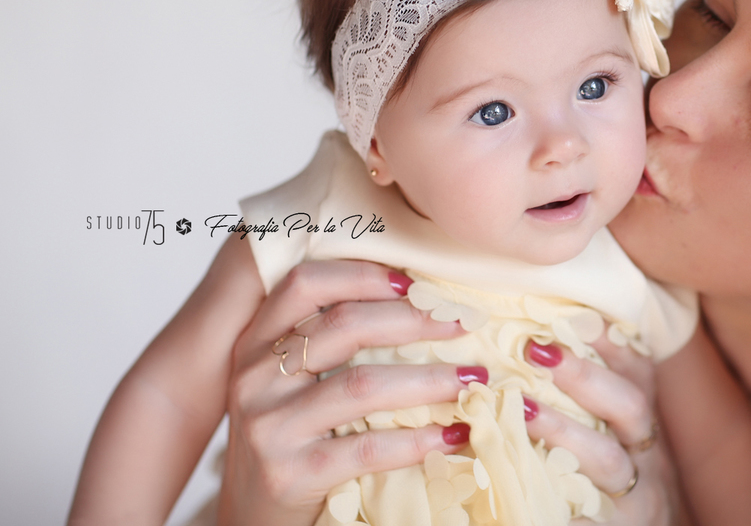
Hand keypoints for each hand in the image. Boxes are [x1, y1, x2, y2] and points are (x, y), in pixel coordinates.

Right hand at [217, 260, 473, 525]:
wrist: (252, 518)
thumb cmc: (289, 438)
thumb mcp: (290, 382)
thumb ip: (327, 340)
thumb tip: (417, 299)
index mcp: (256, 342)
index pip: (304, 284)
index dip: (361, 275)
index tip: (413, 283)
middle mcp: (254, 378)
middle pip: (343, 325)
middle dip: (413, 320)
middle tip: (462, 324)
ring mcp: (269, 426)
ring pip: (362, 384)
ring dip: (429, 379)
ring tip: (472, 379)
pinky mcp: (289, 473)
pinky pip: (368, 447)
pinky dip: (418, 439)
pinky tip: (453, 434)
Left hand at [523, 334, 685, 525]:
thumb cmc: (612, 481)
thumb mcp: (610, 438)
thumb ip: (583, 403)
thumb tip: (531, 346)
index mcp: (641, 424)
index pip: (638, 372)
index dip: (608, 341)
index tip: (569, 315)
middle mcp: (647, 455)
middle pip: (630, 406)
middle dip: (582, 376)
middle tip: (533, 351)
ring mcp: (637, 495)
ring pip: (608, 459)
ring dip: (562, 431)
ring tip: (519, 413)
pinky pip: (593, 516)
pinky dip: (564, 506)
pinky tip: (527, 495)